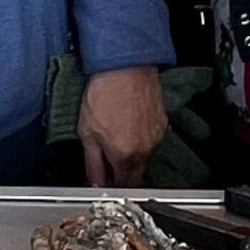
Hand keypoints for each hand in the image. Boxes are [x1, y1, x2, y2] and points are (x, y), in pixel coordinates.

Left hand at [79, 67, 166, 185]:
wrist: (124, 64)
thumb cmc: (104, 92)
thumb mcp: (87, 132)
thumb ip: (93, 164)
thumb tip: (95, 182)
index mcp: (125, 155)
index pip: (121, 185)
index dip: (111, 185)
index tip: (103, 181)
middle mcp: (146, 149)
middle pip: (135, 173)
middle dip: (121, 171)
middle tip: (107, 158)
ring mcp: (157, 135)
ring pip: (144, 156)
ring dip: (131, 152)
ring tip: (116, 132)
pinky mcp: (163, 122)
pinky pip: (151, 139)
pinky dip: (140, 137)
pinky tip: (128, 123)